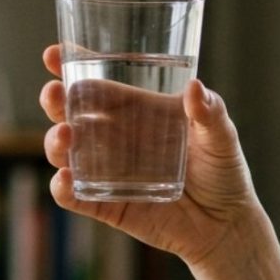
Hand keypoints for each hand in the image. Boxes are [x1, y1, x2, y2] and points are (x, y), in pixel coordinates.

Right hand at [39, 44, 257, 266]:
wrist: (227, 225)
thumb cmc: (224, 174)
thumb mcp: (222, 138)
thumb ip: (211, 113)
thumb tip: (194, 87)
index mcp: (140, 113)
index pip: (100, 86)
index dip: (73, 67)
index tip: (53, 54)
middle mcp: (118, 139)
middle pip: (74, 115)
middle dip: (56, 101)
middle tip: (55, 94)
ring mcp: (110, 173)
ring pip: (68, 153)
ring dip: (56, 141)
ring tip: (67, 135)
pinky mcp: (109, 205)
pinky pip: (76, 196)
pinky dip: (63, 188)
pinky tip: (65, 178)